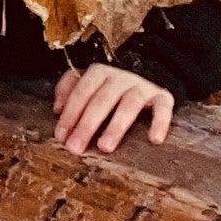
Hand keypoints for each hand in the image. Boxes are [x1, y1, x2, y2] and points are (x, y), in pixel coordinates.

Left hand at [55, 61, 175, 154]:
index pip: (81, 91)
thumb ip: (69, 91)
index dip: (70, 114)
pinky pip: (163, 108)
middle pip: (102, 100)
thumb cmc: (109, 90)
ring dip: (116, 126)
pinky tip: (154, 139)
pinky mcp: (163, 96)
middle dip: (86, 124)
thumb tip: (57, 108)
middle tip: (76, 147)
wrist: (147, 76)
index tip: (61, 136)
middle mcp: (121, 76)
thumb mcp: (87, 85)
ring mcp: (142, 86)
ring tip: (105, 146)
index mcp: (99, 72)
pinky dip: (160, 122)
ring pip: (129, 104)